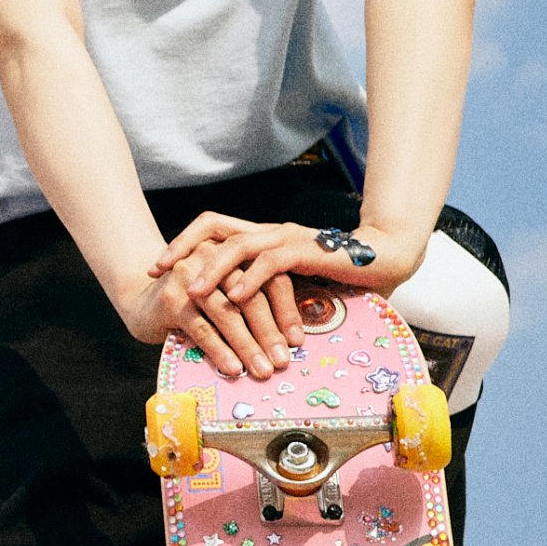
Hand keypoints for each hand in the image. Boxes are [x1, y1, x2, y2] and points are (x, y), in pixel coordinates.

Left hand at [130, 213, 391, 378]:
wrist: (388, 259)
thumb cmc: (342, 276)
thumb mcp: (291, 287)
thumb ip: (265, 295)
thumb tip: (235, 320)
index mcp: (263, 237)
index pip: (213, 228)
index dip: (182, 243)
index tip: (158, 266)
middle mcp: (270, 232)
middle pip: (213, 226)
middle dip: (181, 247)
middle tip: (158, 271)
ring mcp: (287, 238)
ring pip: (238, 245)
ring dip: (211, 269)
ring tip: (191, 292)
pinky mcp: (307, 251)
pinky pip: (271, 262)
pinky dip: (250, 279)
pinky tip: (235, 297)